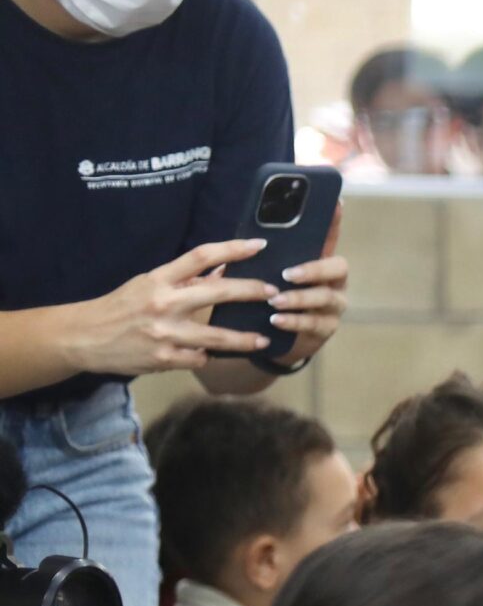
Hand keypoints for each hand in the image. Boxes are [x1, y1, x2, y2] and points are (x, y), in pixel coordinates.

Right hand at [64, 239, 278, 376]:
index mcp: (159, 279)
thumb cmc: (121, 307)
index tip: (258, 246)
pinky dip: (205, 356)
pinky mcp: (164, 358)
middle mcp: (163, 303)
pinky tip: (207, 355)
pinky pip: (199, 359)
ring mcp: (165, 333)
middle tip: (274, 292)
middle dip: (251, 291)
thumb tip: (220, 269)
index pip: (200, 256)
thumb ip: (183, 280)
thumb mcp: (148, 285)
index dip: (232, 249)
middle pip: (217, 292)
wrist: (84, 336)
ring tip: (262, 339)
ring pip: (217, 336)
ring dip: (244, 339)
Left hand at [265, 206, 347, 367]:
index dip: (334, 221)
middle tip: (287, 273)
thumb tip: (248, 240)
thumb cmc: (266, 298)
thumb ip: (261, 259)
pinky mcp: (326, 330)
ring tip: (275, 301)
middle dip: (313, 269)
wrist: (271, 338)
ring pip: (326, 298)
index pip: (329, 237)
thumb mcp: (262, 275)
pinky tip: (275, 320)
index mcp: (317, 261)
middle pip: (338, 268)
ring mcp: (333, 306)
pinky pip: (314, 324)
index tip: (336, 203)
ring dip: (299, 298)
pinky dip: (294, 321)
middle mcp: (333, 282)